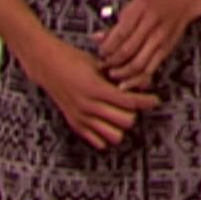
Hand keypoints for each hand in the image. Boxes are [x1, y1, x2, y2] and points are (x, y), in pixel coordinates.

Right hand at [17, 37, 160, 149]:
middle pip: (126, 121)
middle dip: (133, 113)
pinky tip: (105, 123)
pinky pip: (97, 141)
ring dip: (120, 126)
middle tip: (131, 104)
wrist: (45, 63)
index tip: (155, 100)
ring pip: (114, 135)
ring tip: (118, 115)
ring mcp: (81, 116)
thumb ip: (118, 76)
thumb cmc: (71, 58)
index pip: (129, 101)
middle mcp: (89, 105)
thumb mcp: (97, 63)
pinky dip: (105, 135)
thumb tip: (143, 82)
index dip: (146, 101)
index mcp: (96, 88)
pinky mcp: (74, 123)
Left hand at [97, 0, 200, 90]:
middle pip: (128, 50)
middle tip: (103, 66)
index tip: (100, 53)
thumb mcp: (133, 5)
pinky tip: (129, 80)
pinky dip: (139, 78)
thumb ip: (116, 24)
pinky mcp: (167, 49)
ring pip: (139, 63)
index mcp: (139, 10)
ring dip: (124, 73)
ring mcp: (160, 38)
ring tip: (113, 74)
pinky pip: (151, 68)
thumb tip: (96, 38)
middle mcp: (151, 24)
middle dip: (113, 62)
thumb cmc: (153, 1)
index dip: (107, 47)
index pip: (120, 34)